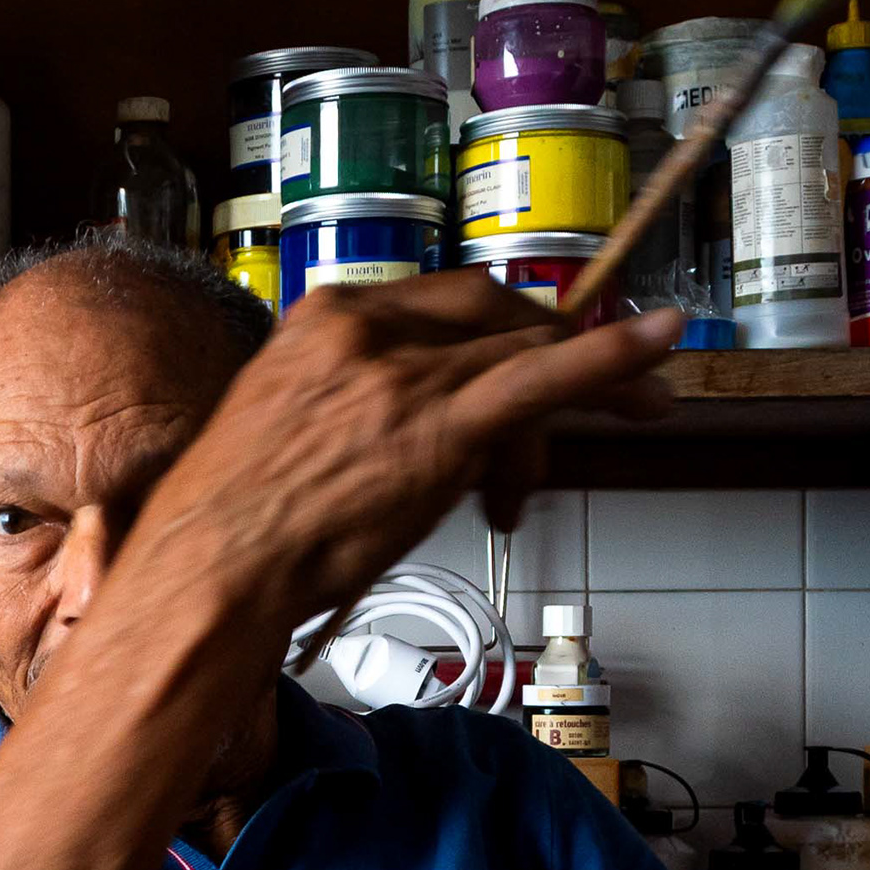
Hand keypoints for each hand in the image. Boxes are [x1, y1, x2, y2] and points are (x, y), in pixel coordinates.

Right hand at [146, 277, 679, 636]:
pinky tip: (658, 343)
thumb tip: (405, 428)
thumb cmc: (235, 523)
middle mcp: (367, 329)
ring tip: (621, 421)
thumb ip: (348, 402)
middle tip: (610, 386)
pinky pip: (542, 377)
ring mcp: (406, 374)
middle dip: (558, 349)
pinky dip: (610, 357)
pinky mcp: (439, 426)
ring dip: (590, 383)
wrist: (210, 567)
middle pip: (492, 319)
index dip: (501, 328)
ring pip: (522, 354)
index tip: (531, 352)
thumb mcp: (286, 427)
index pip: (441, 302)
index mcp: (321, 318)